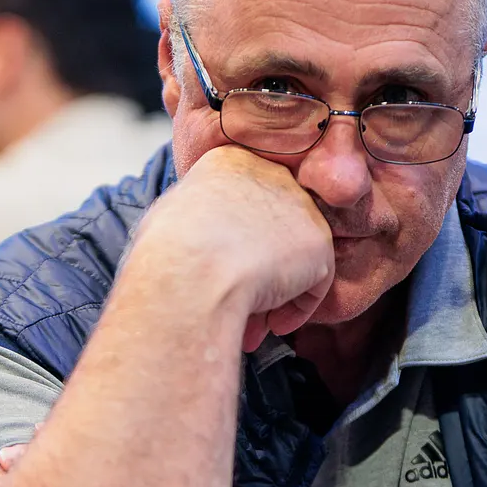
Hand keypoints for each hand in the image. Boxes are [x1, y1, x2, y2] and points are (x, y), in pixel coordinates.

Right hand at [131, 145, 334, 350]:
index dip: (233, 241)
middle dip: (256, 267)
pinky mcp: (319, 243)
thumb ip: (194, 218)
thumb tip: (198, 237)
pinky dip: (295, 308)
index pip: (243, 202)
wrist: (194, 272)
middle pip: (270, 229)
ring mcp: (300, 208)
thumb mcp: (167, 217)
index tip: (219, 268)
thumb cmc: (167, 251)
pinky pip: (313, 283)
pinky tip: (270, 325)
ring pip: (292, 256)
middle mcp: (271, 175)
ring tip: (249, 323)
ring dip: (274, 293)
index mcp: (230, 162)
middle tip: (236, 298)